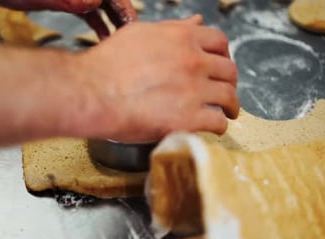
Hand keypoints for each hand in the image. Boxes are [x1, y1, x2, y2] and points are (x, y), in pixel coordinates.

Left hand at [0, 0, 136, 38]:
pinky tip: (103, 36)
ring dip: (111, 22)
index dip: (125, 8)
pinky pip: (88, 11)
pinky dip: (96, 23)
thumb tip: (94, 2)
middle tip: (132, 39)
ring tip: (120, 42)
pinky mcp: (64, 0)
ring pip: (101, 5)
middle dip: (121, 17)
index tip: (134, 26)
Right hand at [79, 15, 238, 141]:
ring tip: (228, 113)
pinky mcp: (188, 118)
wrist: (92, 92)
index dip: (223, 55)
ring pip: (228, 96)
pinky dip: (219, 126)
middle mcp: (193, 61)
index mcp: (183, 38)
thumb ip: (171, 30)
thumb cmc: (107, 64)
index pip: (220, 42)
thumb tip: (194, 23)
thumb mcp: (139, 34)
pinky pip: (217, 122)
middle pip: (229, 70)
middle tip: (225, 91)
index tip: (220, 65)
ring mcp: (194, 90)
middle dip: (230, 82)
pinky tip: (214, 129)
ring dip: (232, 106)